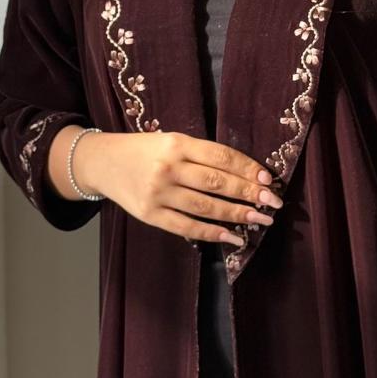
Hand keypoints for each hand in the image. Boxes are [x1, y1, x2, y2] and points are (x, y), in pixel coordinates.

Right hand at [74, 129, 281, 244]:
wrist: (102, 162)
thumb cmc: (144, 150)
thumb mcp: (171, 140)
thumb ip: (201, 155)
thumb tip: (244, 174)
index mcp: (177, 143)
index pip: (221, 157)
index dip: (247, 168)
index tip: (268, 179)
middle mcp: (168, 167)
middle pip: (217, 183)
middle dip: (249, 193)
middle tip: (274, 203)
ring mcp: (158, 193)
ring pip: (206, 207)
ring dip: (237, 215)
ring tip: (260, 220)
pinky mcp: (149, 215)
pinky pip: (186, 227)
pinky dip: (211, 233)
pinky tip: (232, 237)